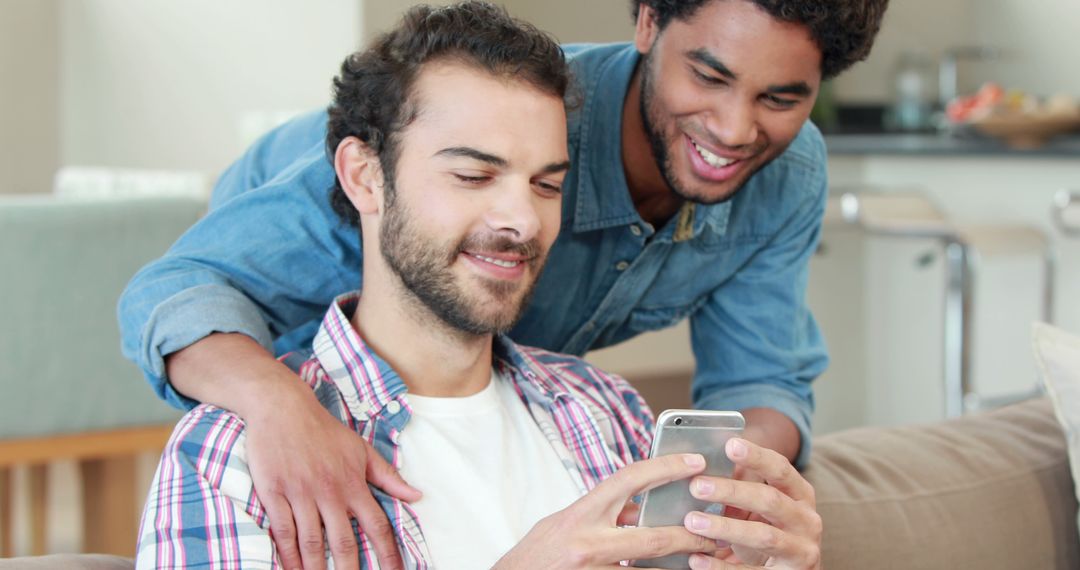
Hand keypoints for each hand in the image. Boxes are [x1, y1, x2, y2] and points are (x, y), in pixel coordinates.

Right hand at [246, 379, 421, 569]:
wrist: (283, 407)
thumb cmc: (324, 430)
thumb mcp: (361, 449)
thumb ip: (388, 476)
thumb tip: (416, 496)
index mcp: (354, 483)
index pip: (377, 525)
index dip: (389, 554)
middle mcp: (330, 491)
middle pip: (344, 541)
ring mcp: (301, 493)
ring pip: (312, 542)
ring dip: (317, 568)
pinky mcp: (274, 492)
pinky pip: (283, 531)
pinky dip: (288, 555)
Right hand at [494, 453, 718, 568]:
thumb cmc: (537, 555)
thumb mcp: (566, 524)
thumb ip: (602, 516)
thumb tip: (641, 511)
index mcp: (580, 515)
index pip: (629, 479)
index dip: (665, 467)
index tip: (694, 461)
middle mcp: (588, 543)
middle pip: (652, 538)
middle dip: (688, 536)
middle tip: (714, 533)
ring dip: (679, 566)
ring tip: (702, 559)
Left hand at [681, 438, 820, 569]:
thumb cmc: (768, 527)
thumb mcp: (759, 504)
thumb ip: (740, 482)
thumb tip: (705, 459)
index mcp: (801, 494)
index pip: (781, 469)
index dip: (757, 456)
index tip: (730, 444)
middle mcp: (806, 520)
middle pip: (770, 501)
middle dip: (733, 491)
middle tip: (697, 485)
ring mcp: (801, 550)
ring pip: (764, 536)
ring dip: (726, 528)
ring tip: (692, 521)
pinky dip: (721, 567)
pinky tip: (697, 559)